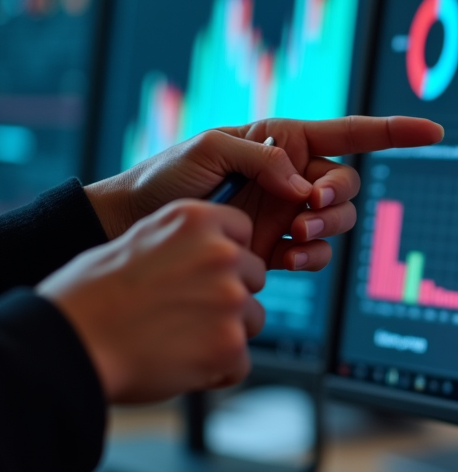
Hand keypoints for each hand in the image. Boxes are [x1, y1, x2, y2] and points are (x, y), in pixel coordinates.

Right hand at [37, 200, 266, 403]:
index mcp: (196, 220)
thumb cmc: (91, 296)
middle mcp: (222, 254)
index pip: (243, 230)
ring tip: (179, 340)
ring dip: (226, 333)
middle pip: (254, 277)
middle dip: (230, 296)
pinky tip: (181, 365)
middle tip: (186, 312)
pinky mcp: (230, 343)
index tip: (205, 272)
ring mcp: (230, 299)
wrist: (70, 343)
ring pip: (253, 319)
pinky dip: (217, 370)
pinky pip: (240, 362)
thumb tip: (212, 253)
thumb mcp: (139, 241)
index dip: (227, 255)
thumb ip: (184, 244)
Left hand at [85, 116, 442, 270]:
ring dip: (326, 229)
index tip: (433, 132)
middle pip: (348, 184)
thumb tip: (300, 183)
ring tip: (293, 234)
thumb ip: (261, 157)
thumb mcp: (208, 149)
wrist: (139, 227)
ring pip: (339, 221)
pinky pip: (318, 254)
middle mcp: (295, 176)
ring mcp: (290, 214)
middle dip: (337, 197)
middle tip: (308, 208)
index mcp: (286, 141)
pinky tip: (287, 258)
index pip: (350, 133)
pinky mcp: (281, 249)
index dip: (394, 133)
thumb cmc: (168, 177)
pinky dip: (312, 258)